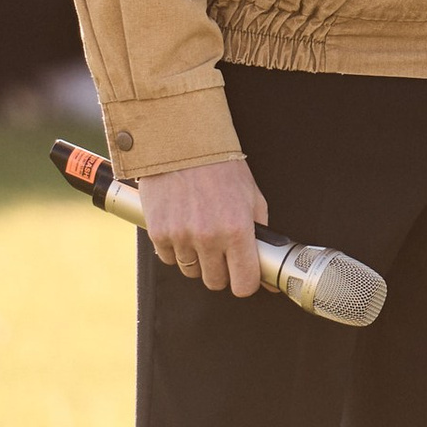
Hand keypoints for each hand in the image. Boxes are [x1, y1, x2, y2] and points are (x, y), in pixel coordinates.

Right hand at [136, 155, 268, 293]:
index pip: (243, 283)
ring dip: (197, 259)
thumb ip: (261, 236)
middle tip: (221, 250)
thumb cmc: (221, 167)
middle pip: (215, 282)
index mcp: (237, 230)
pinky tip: (181, 226)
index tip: (244, 277)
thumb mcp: (252, 197)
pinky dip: (175, 249)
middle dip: (220, 270)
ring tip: (199, 231)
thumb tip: (267, 271)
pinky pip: (168, 258)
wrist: (183, 143)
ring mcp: (181, 236)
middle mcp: (209, 237)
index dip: (245, 283)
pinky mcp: (158, 233)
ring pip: (191, 271)